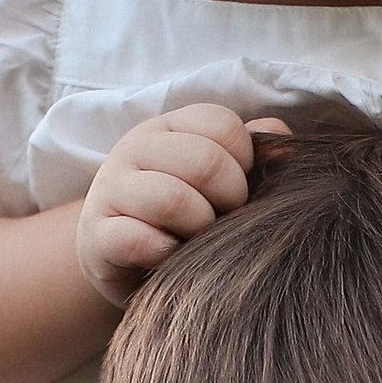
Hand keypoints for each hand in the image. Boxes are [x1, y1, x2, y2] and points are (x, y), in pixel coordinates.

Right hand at [75, 104, 282, 307]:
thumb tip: (285, 142)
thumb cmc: (178, 215)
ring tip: (197, 239)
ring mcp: (111, 189)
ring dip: (199, 228)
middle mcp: (135, 147)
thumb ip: (251, 154)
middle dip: (229, 199)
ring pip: (172, 199)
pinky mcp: (96, 235)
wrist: (117, 258)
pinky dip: (166, 254)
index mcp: (169, 126)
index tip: (237, 188)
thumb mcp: (213, 180)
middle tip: (223, 220)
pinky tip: (169, 258)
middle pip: (204, 161)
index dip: (244, 161)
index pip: (222, 124)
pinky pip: (139, 240)